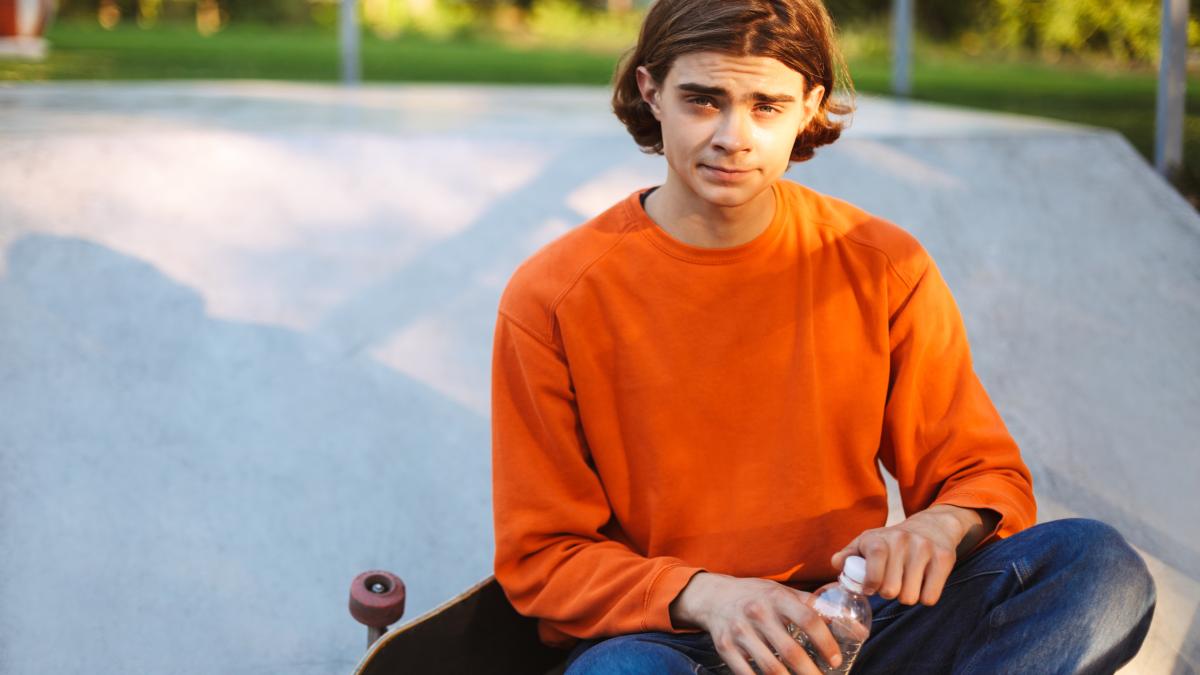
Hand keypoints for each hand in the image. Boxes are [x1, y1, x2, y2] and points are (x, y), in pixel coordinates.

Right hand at [669, 572, 841, 674]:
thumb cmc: (756, 596)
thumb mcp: (782, 592)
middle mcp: (757, 613)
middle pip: (791, 651)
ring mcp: (740, 632)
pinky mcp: (725, 647)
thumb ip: (813, 606)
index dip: (826, 642)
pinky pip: (746, 674)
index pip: (809, 619)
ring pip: (770, 667)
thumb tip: (852, 625)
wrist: (713, 597)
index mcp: (776, 598)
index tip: (835, 659)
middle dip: (811, 672)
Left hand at [830, 504, 991, 605]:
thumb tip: (836, 563)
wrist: (931, 526)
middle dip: (889, 593)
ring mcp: (924, 548)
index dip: (871, 585)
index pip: (873, 570)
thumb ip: (848, 555)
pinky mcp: (944, 558)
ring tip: (906, 582)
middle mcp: (901, 540)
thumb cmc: (892, 541)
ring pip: (911, 597)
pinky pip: (930, 597)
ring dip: (907, 596)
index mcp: (878, 539)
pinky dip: (925, 597)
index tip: (871, 588)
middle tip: (891, 584)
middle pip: (891, 591)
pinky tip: (922, 583)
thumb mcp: (867, 542)